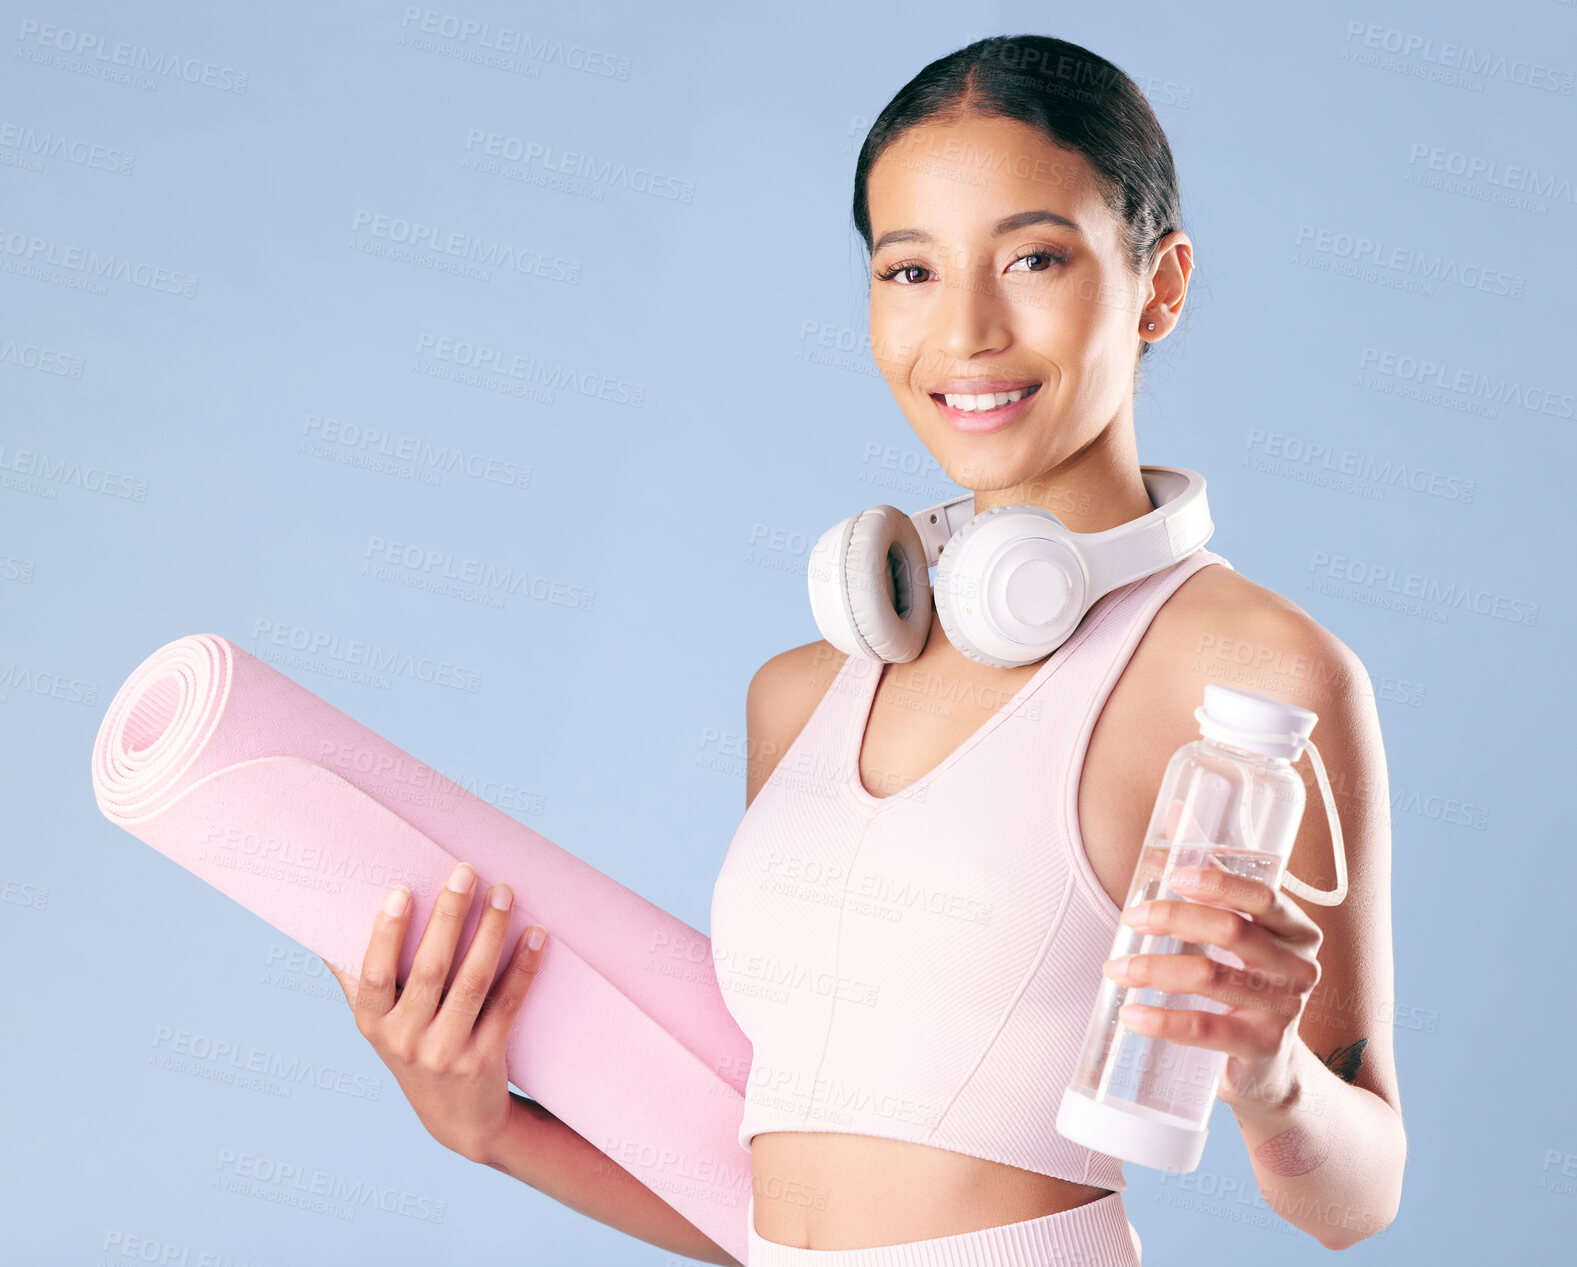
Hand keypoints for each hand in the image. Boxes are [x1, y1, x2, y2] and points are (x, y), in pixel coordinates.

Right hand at [325, 860, 547, 1164]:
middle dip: (449, 916)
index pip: (375, 976)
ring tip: (504, 892)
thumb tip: (325, 919)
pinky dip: (524, 967)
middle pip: (430, 970)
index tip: (401, 891)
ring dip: (490, 932)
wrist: (459, 1119)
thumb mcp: (380, 1024)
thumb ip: (359, 978)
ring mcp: (447, 1053)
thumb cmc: (414, 1048)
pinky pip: (507, 1004)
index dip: (386, 935)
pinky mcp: (485, 1059)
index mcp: (374, 1025)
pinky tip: (537, 935)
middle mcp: (405, 1041)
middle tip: (465, 871)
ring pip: (472, 983)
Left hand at [1101, 863, 1323, 1115]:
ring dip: (1153, 968)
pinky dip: (1162, 1020)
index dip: (1218, 883)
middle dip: (1172, 919)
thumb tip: (1175, 813)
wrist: (1270, 1066)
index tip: (1172, 876)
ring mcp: (1285, 1010)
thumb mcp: (1241, 933)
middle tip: (1131, 918)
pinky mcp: (1262, 1047)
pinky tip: (1131, 1014)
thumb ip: (1213, 879)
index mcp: (1296, 931)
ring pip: (1210, 976)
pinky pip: (1205, 1027)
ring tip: (1116, 967)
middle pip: (1231, 931)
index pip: (1263, 897)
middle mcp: (1299, 968)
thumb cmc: (1246, 984)